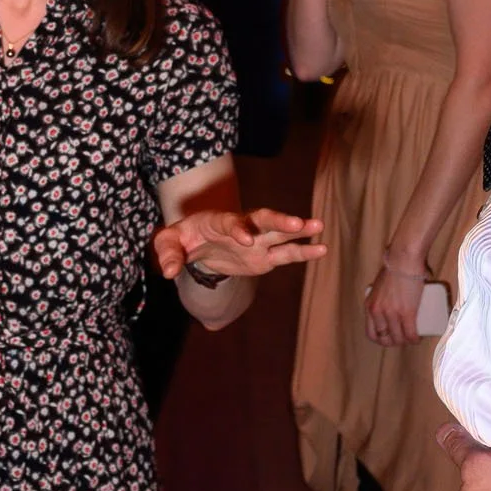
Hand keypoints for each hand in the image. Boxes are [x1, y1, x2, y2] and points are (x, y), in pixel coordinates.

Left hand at [154, 207, 326, 280]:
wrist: (199, 244)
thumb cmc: (183, 239)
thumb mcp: (169, 242)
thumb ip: (168, 254)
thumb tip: (169, 272)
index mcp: (217, 221)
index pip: (230, 222)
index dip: (238, 229)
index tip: (247, 241)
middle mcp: (242, 226)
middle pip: (262, 219)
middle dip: (278, 221)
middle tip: (296, 223)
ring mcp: (257, 240)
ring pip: (279, 233)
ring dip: (298, 230)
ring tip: (318, 226)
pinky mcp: (265, 256)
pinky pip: (286, 253)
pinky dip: (303, 251)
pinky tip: (321, 248)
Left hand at [364, 260, 424, 346]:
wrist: (403, 259)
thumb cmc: (394, 267)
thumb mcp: (380, 287)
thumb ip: (384, 296)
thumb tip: (397, 300)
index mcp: (370, 305)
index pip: (371, 333)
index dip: (381, 339)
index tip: (390, 338)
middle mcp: (377, 312)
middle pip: (385, 339)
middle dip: (395, 342)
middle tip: (404, 337)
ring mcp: (391, 313)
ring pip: (399, 338)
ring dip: (406, 341)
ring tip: (413, 337)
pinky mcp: (406, 312)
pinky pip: (410, 334)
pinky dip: (415, 339)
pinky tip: (418, 339)